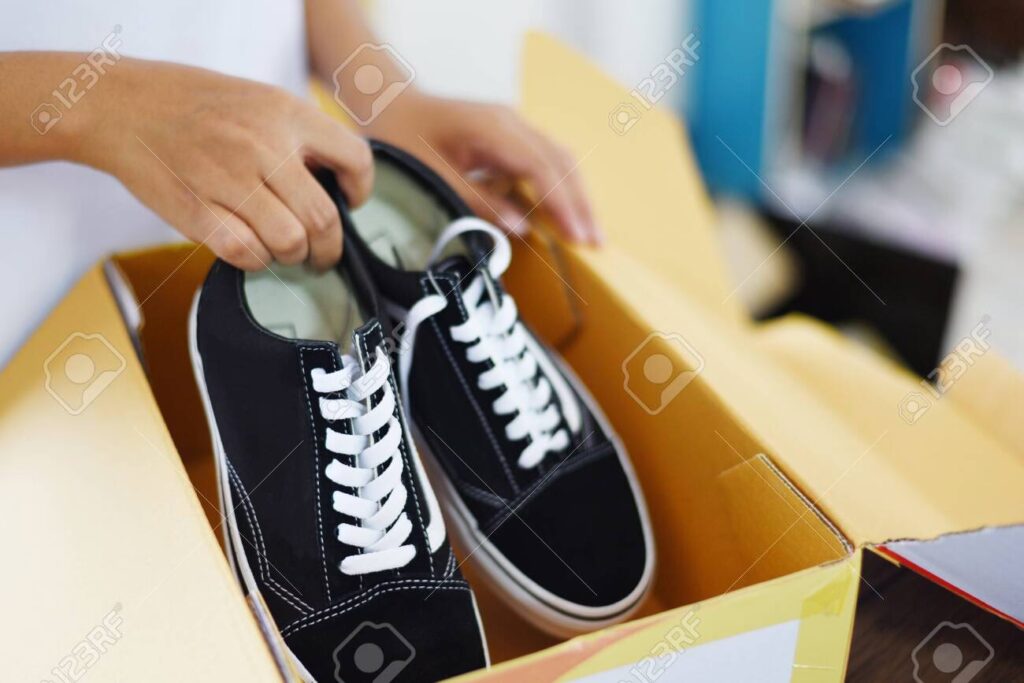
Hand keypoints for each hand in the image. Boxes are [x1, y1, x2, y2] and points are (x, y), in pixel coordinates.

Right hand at [77, 59, 372, 270]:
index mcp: (286, 114)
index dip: (361, 189)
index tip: (351, 203)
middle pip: (324, 218)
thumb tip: (340, 184)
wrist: (124, 106)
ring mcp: (228, 179)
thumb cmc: (198, 108)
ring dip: (294, 257)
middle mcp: (263, 145)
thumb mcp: (262, 100)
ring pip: (290, 242)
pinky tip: (253, 251)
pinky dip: (256, 261)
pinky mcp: (196, 210)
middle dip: (330, 248)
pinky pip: (246, 253)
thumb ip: (303, 136)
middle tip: (323, 255)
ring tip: (287, 254)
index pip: (355, 159)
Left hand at [364, 92, 600, 244]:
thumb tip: (523, 229)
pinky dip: (560, 187)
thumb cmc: (402, 139)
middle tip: (596, 242)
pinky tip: (566, 213)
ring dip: (576, 195)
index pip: (541, 168)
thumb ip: (479, 202)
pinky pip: (545, 159)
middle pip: (561, 162)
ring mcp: (514, 125)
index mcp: (492, 128)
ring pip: (559, 159)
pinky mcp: (511, 135)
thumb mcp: (433, 177)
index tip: (578, 236)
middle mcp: (510, 121)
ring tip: (589, 233)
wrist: (389, 103)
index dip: (562, 204)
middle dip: (580, 203)